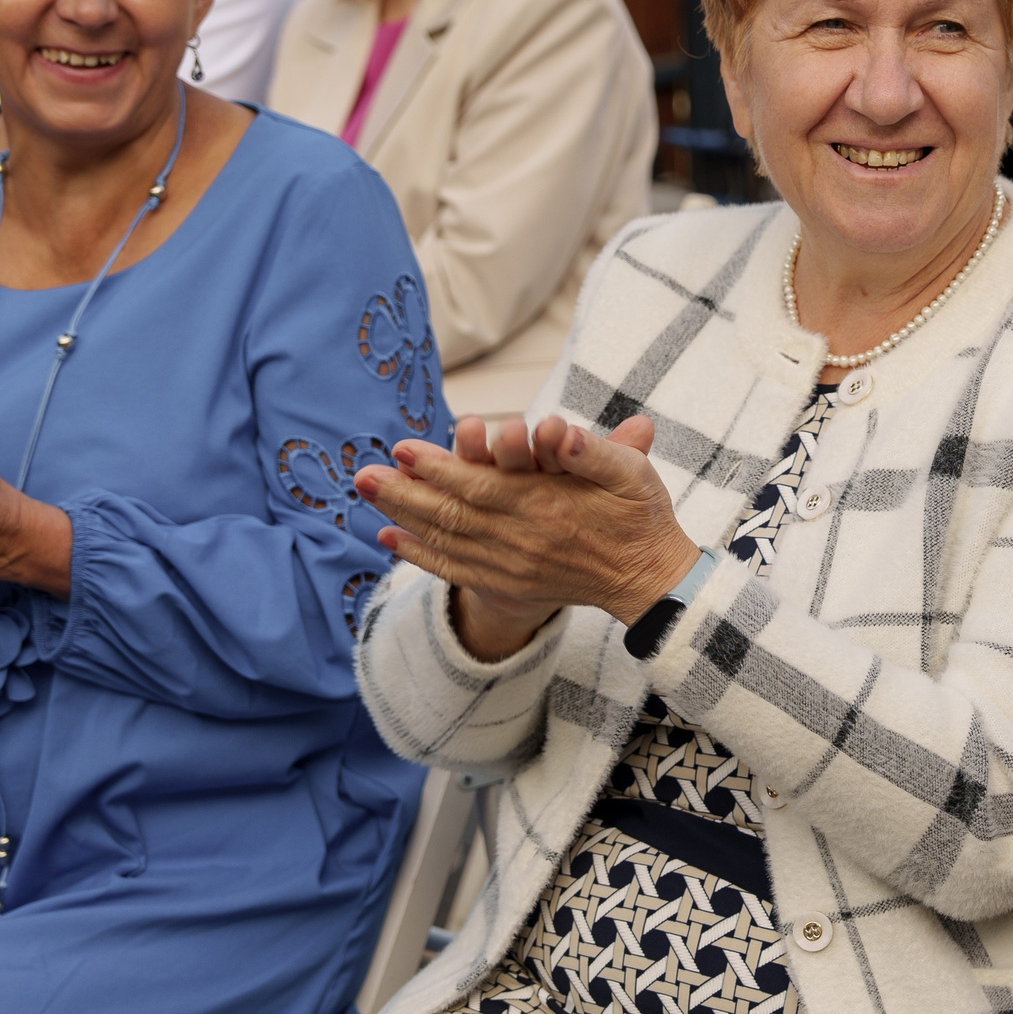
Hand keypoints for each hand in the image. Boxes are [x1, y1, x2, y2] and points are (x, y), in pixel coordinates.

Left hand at [354, 412, 699, 661]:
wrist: (649, 578)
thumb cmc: (641, 515)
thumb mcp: (631, 473)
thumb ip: (593, 451)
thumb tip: (558, 429)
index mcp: (548, 507)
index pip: (480, 486)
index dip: (437, 468)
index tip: (402, 449)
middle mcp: (523, 540)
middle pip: (451, 515)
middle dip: (404, 494)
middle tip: (363, 474)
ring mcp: (513, 567)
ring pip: (446, 541)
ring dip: (402, 520)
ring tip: (366, 498)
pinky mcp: (511, 584)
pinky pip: (456, 570)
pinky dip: (420, 556)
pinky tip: (389, 540)